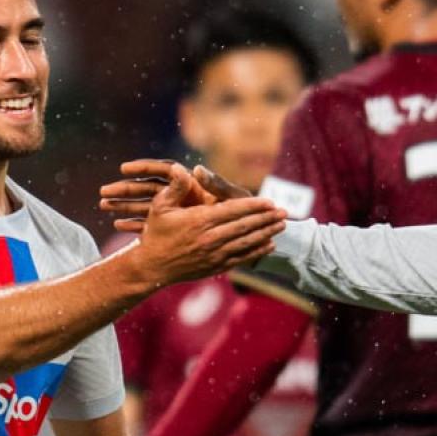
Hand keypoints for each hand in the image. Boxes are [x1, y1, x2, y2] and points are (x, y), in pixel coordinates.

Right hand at [102, 160, 283, 283]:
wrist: (152, 268)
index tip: (270, 201)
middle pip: (246, 226)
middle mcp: (210, 238)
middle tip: (284, 212)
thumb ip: (175, 188)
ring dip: (267, 233)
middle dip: (267, 218)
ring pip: (247, 242)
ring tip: (282, 226)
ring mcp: (215, 254)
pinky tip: (269, 245)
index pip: (234, 211)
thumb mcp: (160, 207)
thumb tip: (182, 167)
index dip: (254, 206)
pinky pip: (242, 258)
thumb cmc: (155, 234)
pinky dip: (257, 251)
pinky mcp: (216, 267)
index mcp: (200, 221)